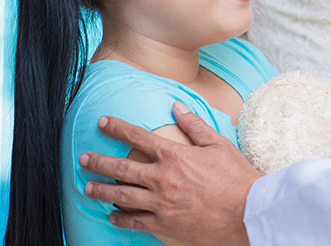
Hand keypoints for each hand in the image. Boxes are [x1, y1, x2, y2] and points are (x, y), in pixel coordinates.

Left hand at [80, 101, 258, 244]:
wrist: (246, 212)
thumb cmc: (236, 177)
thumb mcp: (219, 144)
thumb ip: (194, 125)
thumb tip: (176, 106)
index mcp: (175, 156)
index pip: (138, 137)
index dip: (118, 128)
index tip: (102, 122)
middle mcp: (162, 178)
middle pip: (122, 167)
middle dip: (99, 161)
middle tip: (84, 159)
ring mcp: (160, 203)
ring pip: (121, 195)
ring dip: (102, 190)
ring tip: (88, 187)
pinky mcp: (164, 224)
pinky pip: (134, 220)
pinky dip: (120, 218)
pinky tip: (112, 216)